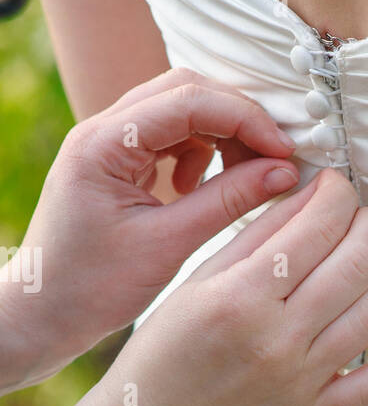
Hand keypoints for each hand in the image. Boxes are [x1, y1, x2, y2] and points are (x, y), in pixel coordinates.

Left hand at [0, 67, 298, 390]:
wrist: (44, 314)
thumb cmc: (92, 289)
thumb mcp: (168, 245)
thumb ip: (228, 202)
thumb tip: (286, 172)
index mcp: (103, 144)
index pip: (189, 100)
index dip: (246, 119)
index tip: (285, 153)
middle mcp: (102, 130)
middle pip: (187, 91)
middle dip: (238, 119)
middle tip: (275, 160)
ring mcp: (109, 142)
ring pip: (181, 109)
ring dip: (222, 135)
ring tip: (245, 178)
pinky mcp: (118, 161)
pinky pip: (170, 135)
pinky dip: (202, 152)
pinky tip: (203, 189)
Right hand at [53, 169, 367, 405]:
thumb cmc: (167, 354)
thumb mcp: (198, 283)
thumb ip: (257, 236)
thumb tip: (313, 195)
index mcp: (239, 296)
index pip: (316, 226)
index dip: (340, 195)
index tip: (338, 189)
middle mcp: (276, 337)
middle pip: (357, 263)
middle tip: (364, 220)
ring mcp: (302, 381)